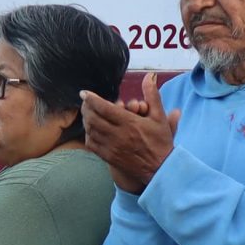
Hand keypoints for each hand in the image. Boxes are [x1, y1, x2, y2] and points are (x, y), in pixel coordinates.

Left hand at [79, 74, 175, 192]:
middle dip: (86, 108)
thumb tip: (148, 76)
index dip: (91, 99)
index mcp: (129, 123)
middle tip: (85, 102)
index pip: (103, 107)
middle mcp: (117, 135)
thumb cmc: (160, 142)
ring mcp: (111, 147)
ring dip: (86, 120)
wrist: (160, 168)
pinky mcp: (108, 157)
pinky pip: (91, 144)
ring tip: (87, 113)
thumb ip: (152, 94)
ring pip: (90, 130)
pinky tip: (91, 129)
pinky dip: (88, 134)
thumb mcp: (159, 116)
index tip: (84, 93)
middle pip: (93, 118)